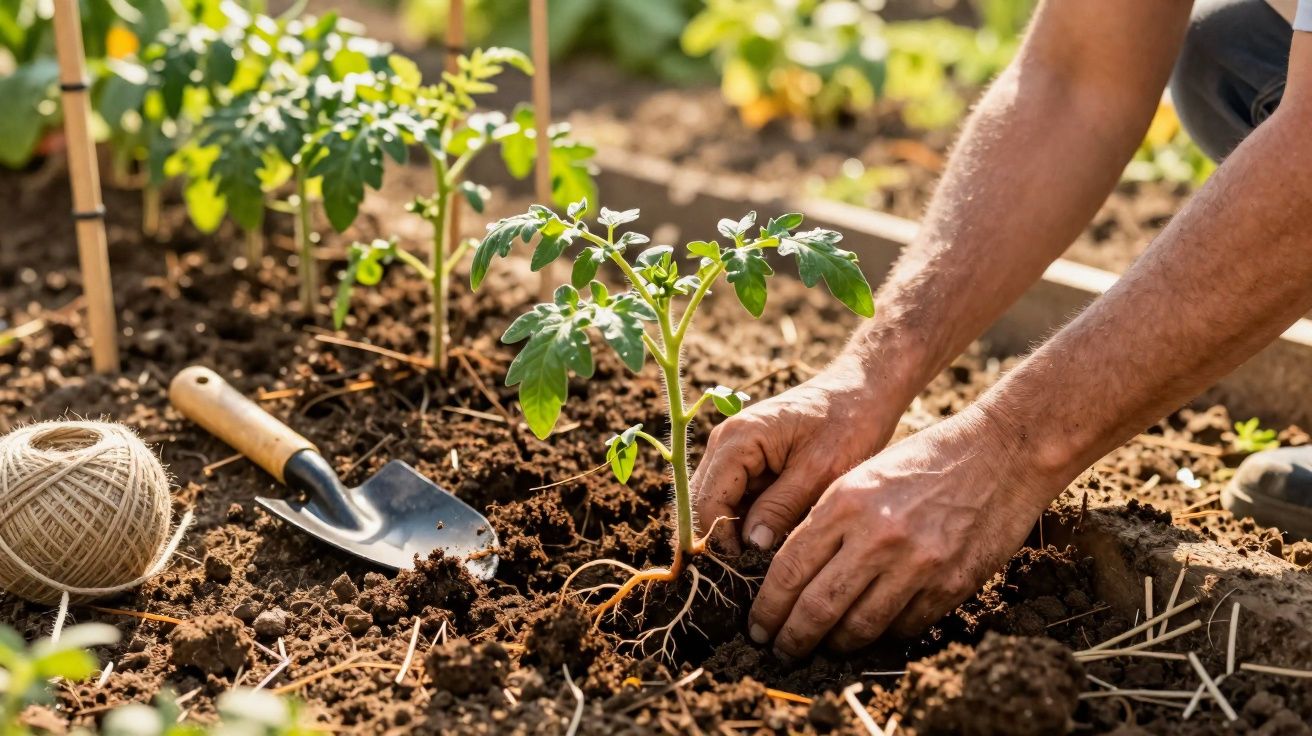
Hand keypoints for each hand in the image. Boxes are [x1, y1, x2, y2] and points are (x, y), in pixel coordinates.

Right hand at [691, 358, 905, 554]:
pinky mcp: (748, 459)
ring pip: (717, 503)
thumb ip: (781, 508)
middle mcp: (724, 442)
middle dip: (721, 540)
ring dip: (735, 531)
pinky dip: (748, 519)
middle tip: (749, 574)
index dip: (721, 541)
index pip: (707, 502)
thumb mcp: (819, 471)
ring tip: (762, 561)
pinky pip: (736, 496)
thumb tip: (751, 547)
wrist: (864, 391)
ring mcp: (734, 449)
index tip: (747, 569)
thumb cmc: (847, 423)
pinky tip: (770, 540)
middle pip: (703, 503)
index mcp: (737, 439)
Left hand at [747, 408, 1054, 658]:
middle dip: (791, 638)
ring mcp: (916, 564)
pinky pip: (904, 627)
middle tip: (780, 650)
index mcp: (845, 503)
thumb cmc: (925, 460)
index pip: (789, 570)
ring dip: (834, 645)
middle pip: (817, 608)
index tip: (757, 625)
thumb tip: (792, 575)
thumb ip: (828, 521)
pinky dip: (883, 635)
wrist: (1001, 453)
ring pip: (859, 628)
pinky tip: (871, 632)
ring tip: (823, 647)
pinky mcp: (950, 584)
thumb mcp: (862, 476)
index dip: (768, 607)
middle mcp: (877, 537)